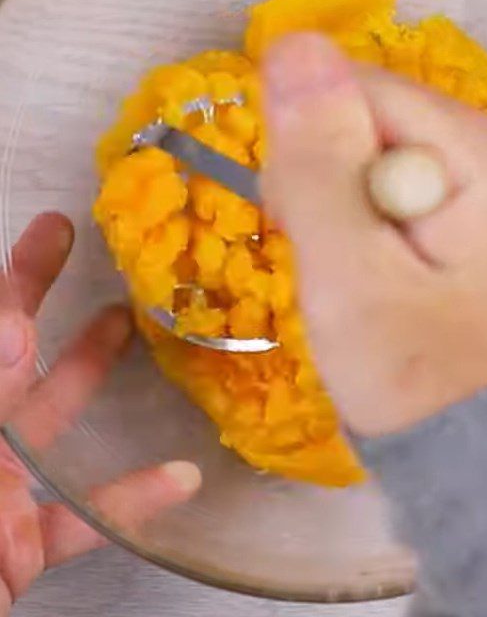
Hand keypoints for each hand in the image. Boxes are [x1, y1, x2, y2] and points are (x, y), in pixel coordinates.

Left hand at [0, 213, 201, 614]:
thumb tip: (9, 319)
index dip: (19, 278)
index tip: (57, 230)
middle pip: (19, 363)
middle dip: (52, 305)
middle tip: (100, 261)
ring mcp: (2, 491)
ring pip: (54, 425)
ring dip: (95, 379)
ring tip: (141, 333)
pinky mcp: (25, 544)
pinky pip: (83, 514)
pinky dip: (130, 499)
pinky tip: (181, 479)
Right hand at [262, 34, 486, 436]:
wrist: (486, 456)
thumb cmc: (419, 380)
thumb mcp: (353, 276)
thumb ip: (320, 162)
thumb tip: (294, 42)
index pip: (362, 93)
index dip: (310, 149)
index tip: (296, 224)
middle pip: (373, 116)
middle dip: (328, 179)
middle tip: (331, 263)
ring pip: (378, 150)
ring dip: (343, 204)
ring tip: (355, 277)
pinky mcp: (483, 207)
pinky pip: (399, 182)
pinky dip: (370, 221)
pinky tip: (378, 271)